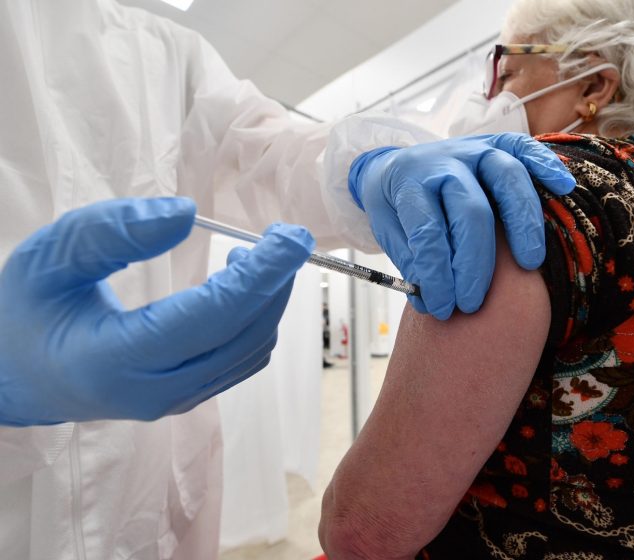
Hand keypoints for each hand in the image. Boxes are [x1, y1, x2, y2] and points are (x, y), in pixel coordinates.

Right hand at [0, 198, 313, 425]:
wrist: (15, 374)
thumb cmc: (26, 311)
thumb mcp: (49, 258)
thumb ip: (110, 232)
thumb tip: (186, 213)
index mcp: (113, 360)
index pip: (209, 319)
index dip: (258, 276)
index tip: (290, 238)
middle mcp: (152, 392)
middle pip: (242, 338)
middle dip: (276, 283)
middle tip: (288, 236)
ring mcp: (172, 400)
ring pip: (249, 353)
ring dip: (268, 301)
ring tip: (256, 255)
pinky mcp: (185, 396)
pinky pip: (239, 361)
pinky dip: (255, 320)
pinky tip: (240, 284)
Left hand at [348, 133, 574, 318]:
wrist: (394, 167)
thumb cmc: (397, 207)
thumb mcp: (389, 232)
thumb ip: (413, 262)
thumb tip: (435, 302)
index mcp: (409, 182)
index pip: (428, 231)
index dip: (437, 275)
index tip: (442, 308)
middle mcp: (444, 161)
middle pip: (471, 210)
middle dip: (476, 263)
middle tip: (474, 302)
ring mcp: (473, 149)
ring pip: (506, 177)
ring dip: (523, 222)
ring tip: (529, 264)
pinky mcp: (497, 145)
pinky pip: (526, 149)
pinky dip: (547, 165)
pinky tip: (563, 187)